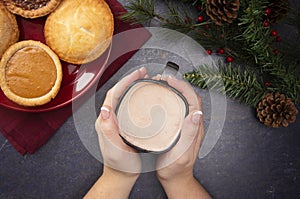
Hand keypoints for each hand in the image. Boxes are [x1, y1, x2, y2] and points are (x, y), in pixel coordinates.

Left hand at [85, 67, 147, 198]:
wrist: (121, 175)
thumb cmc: (119, 164)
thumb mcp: (114, 148)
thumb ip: (108, 130)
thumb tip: (105, 110)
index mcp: (105, 121)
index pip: (114, 94)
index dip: (125, 81)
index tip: (138, 75)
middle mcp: (109, 118)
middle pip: (118, 92)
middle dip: (130, 80)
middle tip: (143, 73)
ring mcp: (116, 121)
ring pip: (123, 98)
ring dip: (132, 86)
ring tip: (144, 80)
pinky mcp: (123, 125)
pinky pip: (128, 106)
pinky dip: (135, 97)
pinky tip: (144, 97)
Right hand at [156, 76, 210, 198]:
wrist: (174, 177)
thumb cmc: (176, 168)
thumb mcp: (182, 153)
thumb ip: (190, 135)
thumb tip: (197, 113)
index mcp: (194, 127)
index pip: (193, 100)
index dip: (183, 87)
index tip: (169, 80)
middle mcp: (191, 123)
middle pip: (188, 97)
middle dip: (177, 84)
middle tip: (162, 79)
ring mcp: (184, 124)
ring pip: (182, 101)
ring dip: (173, 90)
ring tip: (159, 85)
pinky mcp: (177, 127)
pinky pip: (175, 108)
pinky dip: (168, 99)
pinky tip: (158, 99)